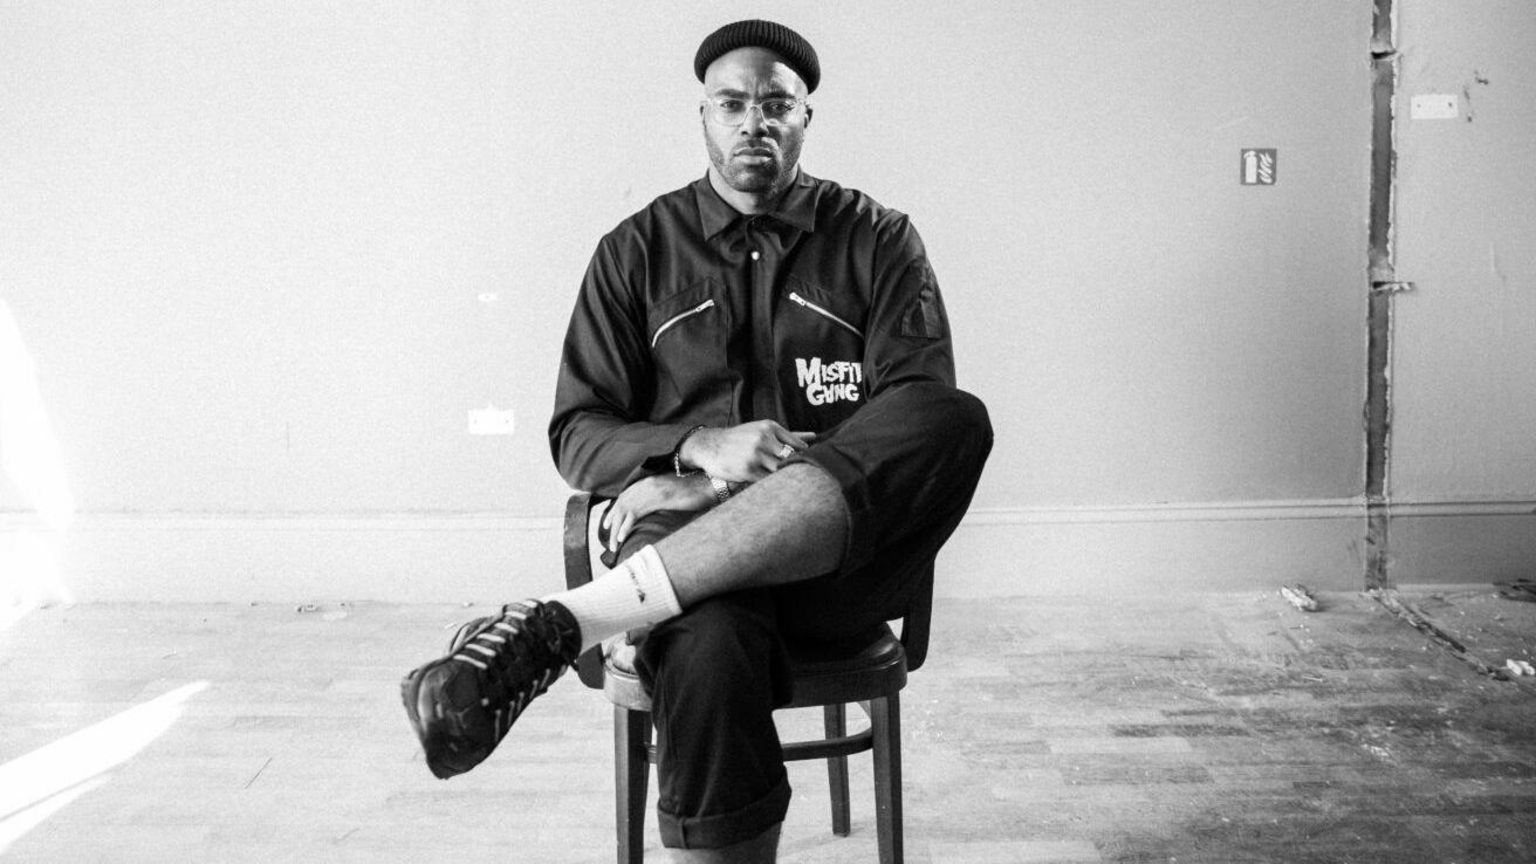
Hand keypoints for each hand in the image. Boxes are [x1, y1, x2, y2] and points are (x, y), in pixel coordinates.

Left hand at [601, 473, 713, 553]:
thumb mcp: (673, 494)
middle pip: (622, 503)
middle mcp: (647, 484)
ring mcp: (651, 490)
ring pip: (625, 511)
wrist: (708, 484)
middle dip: (612, 521)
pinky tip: (622, 538)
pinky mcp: (656, 498)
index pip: (626, 495)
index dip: (616, 509)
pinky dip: (625, 527)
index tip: (609, 522)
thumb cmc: (695, 491)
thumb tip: (655, 509)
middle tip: (607, 535)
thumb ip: (661, 498)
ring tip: (613, 544)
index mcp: (650, 481)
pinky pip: (634, 514)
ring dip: (616, 529)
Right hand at [680, 421, 814, 482]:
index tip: (807, 466)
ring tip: (791, 486)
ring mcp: (755, 455)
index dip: (804, 458)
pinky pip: (767, 481)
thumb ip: (788, 436)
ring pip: (780, 471)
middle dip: (797, 469)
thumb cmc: (740, 438)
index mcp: (769, 427)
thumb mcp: (762, 431)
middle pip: (791, 459)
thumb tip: (813, 437)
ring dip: (785, 479)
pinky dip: (771, 485)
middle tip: (805, 479)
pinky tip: (774, 488)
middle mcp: (763, 439)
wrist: (709, 445)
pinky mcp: (747, 470)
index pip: (797, 446)